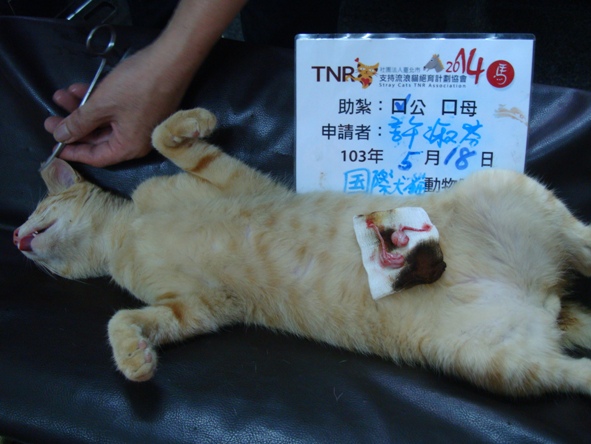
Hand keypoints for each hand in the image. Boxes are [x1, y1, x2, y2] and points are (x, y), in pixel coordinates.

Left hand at [44, 45, 186, 166]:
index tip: (54, 146)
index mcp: (129, 147)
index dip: (73, 152)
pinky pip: (114, 112)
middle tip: (51, 118)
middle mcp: (136, 141)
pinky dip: (97, 103)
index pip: (96, 158)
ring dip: (82, 111)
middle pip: (98, 140)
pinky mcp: (142, 109)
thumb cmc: (136, 86)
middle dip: (74, 127)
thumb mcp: (101, 105)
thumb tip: (60, 136)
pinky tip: (81, 89)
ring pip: (104, 123)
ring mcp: (140, 124)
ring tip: (62, 96)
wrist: (170, 61)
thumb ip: (78, 123)